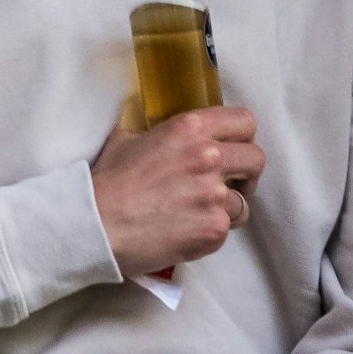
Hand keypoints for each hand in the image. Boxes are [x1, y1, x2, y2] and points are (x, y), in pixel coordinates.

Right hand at [91, 105, 264, 276]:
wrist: (96, 224)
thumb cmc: (106, 182)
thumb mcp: (126, 138)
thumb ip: (156, 133)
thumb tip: (159, 135)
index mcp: (190, 128)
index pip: (244, 122)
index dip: (243, 137)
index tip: (234, 149)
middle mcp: (208, 157)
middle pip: (256, 159)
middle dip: (246, 173)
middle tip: (229, 183)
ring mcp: (214, 195)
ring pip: (244, 201)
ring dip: (227, 207)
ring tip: (198, 213)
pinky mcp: (214, 228)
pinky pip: (226, 229)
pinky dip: (210, 231)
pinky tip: (185, 230)